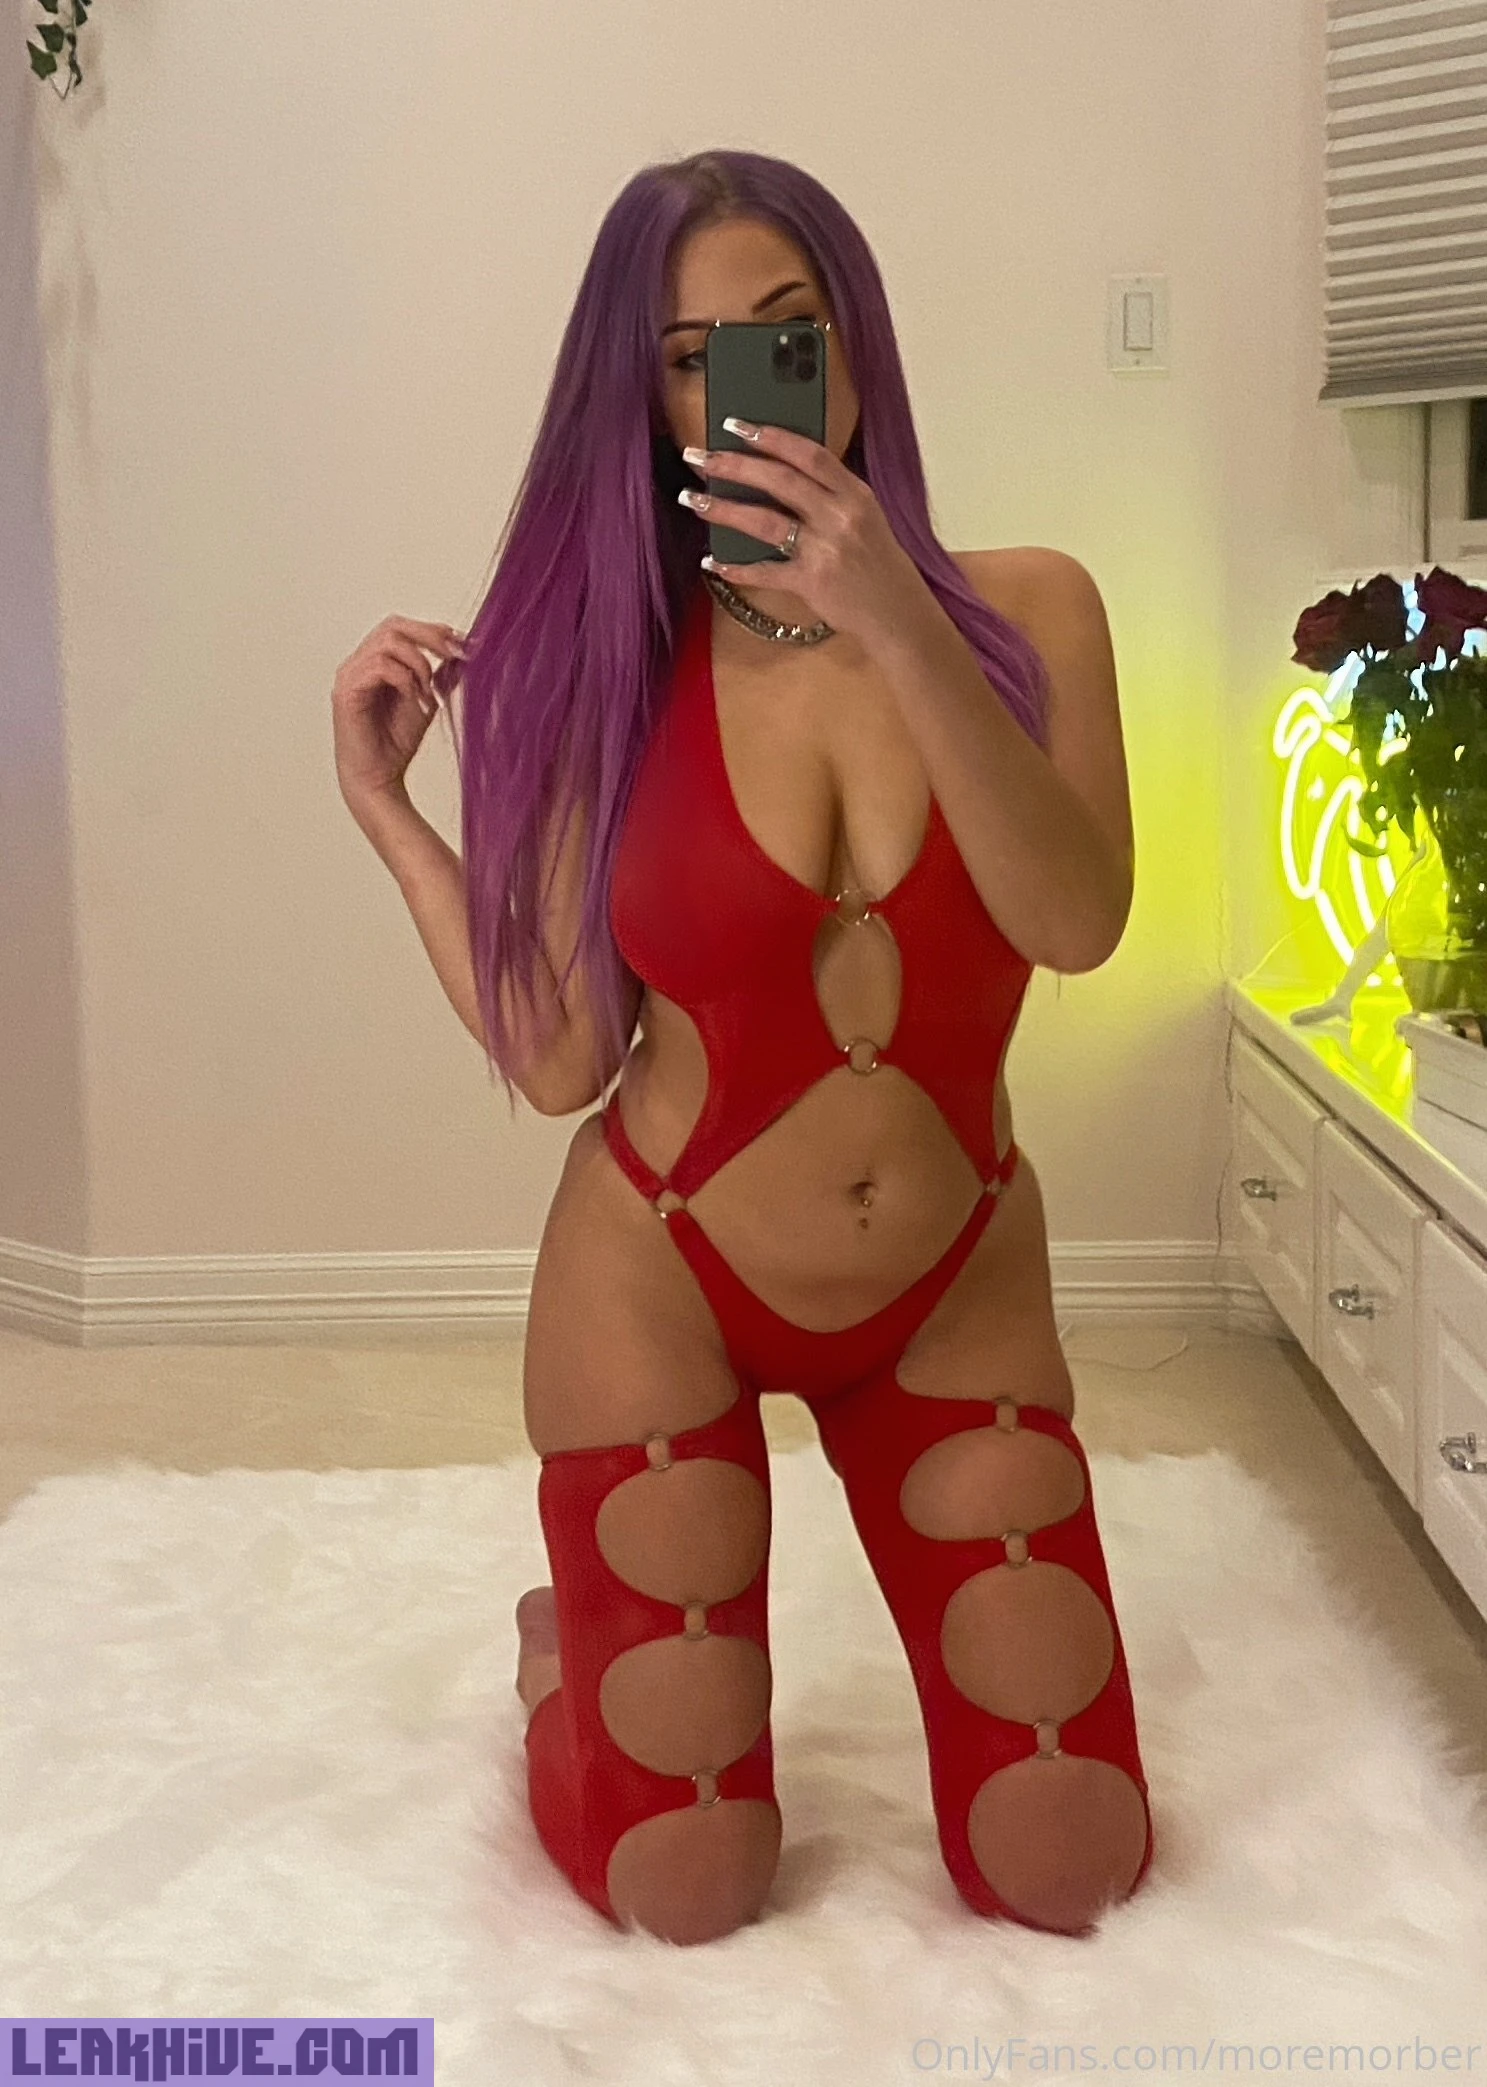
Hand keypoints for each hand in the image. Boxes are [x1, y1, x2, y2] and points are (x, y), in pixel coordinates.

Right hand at [332, 615, 465, 811]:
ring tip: (429, 692)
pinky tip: (416, 700)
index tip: (462, 644)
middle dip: (429, 636)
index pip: (402, 628)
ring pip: (387, 642)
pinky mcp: (346, 691)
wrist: (379, 778)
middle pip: (393, 625)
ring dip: (418, 663)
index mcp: (376, 661)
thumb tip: (462, 654)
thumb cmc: (395, 743)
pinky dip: (405, 679)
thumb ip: (440, 677)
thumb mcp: (428, 701)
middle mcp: (359, 663)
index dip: (433, 630)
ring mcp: (350, 675)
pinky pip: (378, 667)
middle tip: (453, 654)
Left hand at [679, 420, 924, 645]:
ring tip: (693, 499)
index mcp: (855, 494)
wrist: (899, 614)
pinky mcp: (811, 582)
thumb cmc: (880, 564)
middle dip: (734, 465)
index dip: (770, 436)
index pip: (809, 454)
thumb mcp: (866, 518)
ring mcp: (825, 550)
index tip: (736, 425)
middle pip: (779, 481)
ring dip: (724, 509)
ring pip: (765, 522)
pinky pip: (766, 572)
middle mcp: (840, 516)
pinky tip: (712, 563)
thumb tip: (783, 472)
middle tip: (699, 456)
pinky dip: (737, 569)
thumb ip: (832, 495)